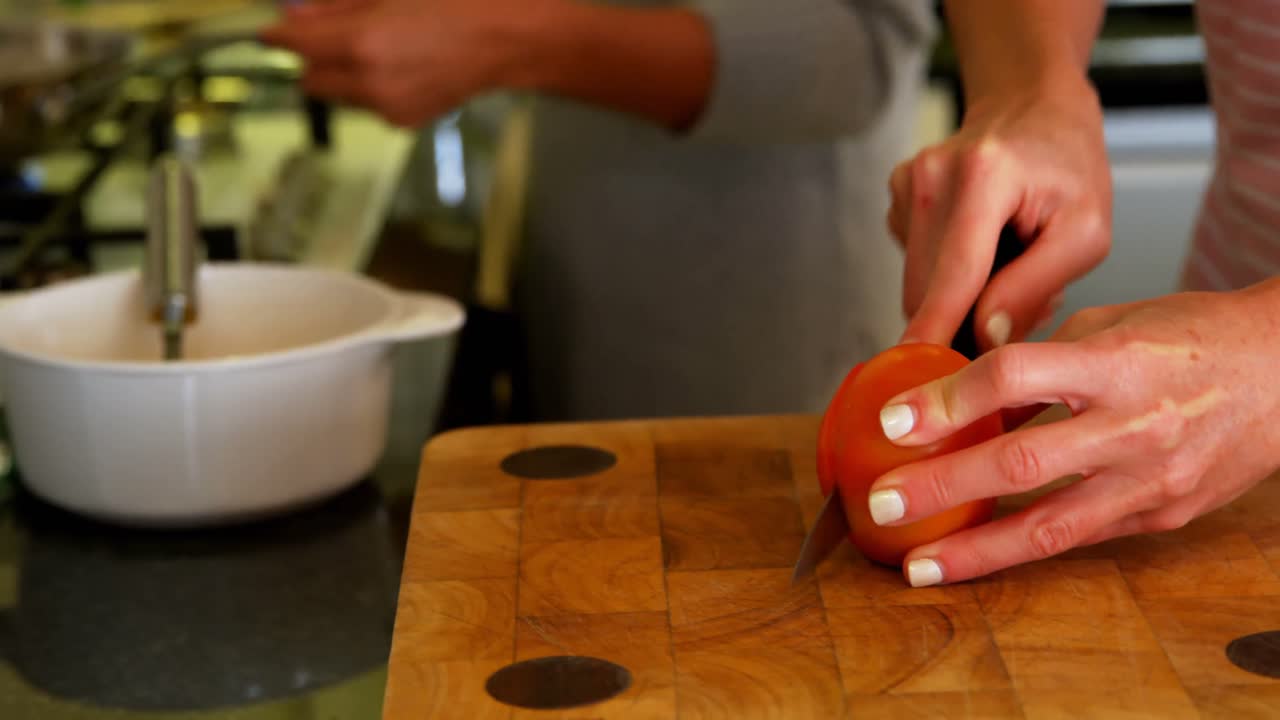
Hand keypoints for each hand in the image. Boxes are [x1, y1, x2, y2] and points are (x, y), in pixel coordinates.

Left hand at [260, 0, 554, 125]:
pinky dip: (374, 88)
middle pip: (311, 79)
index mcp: (360, 43)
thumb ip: (336, 4)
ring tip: (383, 49)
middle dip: (315, 59)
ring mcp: (386, 107)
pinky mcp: (404, 121)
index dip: (279, 35)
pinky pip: (370, 105)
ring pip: (340, 94)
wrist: (505, 38)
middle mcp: (368, 82)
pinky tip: (406, 67)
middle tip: (335, 37)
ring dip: (345, 74)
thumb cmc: (454, 1)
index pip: (296, 44)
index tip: (271, 31)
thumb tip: (296, 13)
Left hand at [865, 281, 1279, 585]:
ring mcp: (1151, 480)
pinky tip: (979, 556)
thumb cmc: (1192, 336)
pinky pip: (1081, 537)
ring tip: (919, 566)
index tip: (893, 420)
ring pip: (1050, 526)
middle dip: (942, 486)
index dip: (947, 400)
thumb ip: (1039, 359)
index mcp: (1117, 362)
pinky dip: (1025, 548)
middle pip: (1021, 462)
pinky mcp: (1162, 515)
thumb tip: (961, 392)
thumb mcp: (1111, 323)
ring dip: (975, 550)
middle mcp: (1134, 425)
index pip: (1015, 376)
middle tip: (883, 502)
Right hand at [887, 73, 1111, 349]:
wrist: (1031, 106)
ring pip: (918, 283)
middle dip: (960, 322)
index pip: (954, 275)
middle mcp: (931, 176)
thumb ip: (1035, 288)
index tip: (915, 383)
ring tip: (1004, 265)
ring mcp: (906, 183)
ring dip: (957, 298)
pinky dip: (946, 273)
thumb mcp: (1084, 232)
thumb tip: (987, 340)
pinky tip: (981, 247)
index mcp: (984, 177)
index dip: (934, 334)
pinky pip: (915, 263)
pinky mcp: (896, 195)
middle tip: (1010, 321)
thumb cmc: (1067, 167)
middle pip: (927, 288)